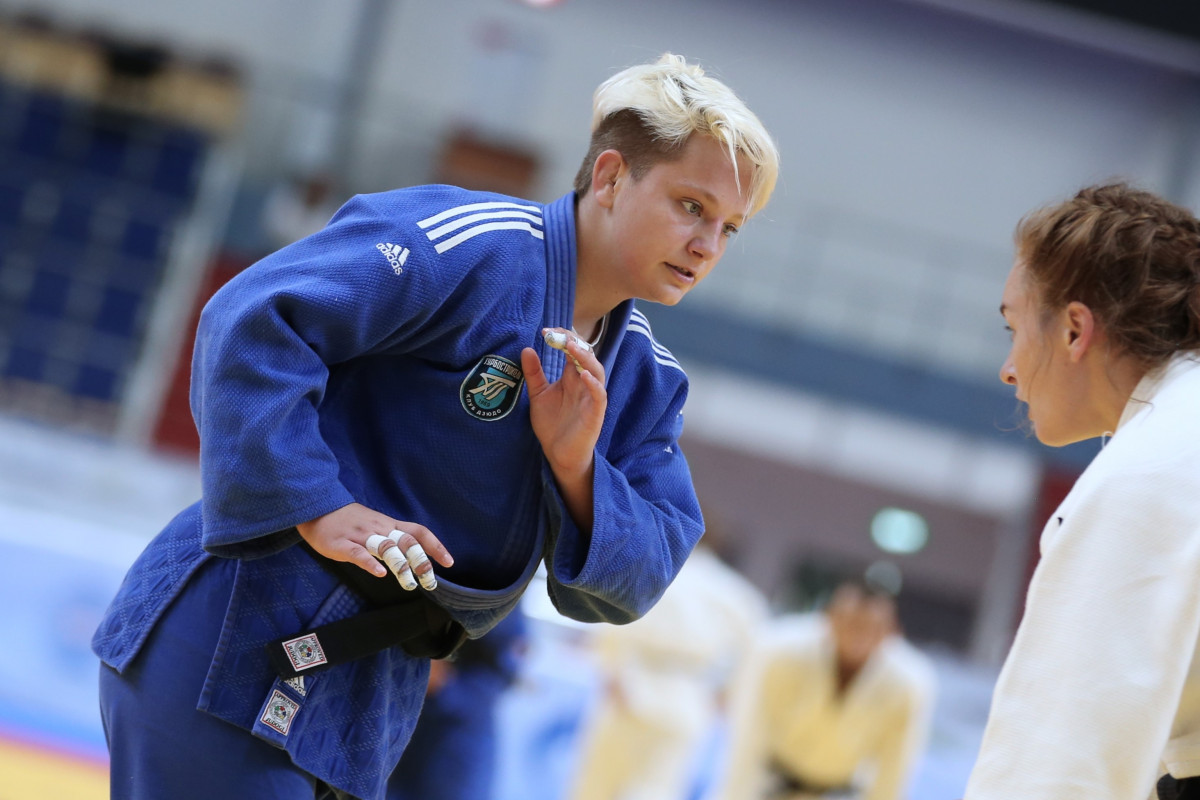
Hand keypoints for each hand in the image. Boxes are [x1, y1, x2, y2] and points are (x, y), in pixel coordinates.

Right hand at [297, 502, 453, 589]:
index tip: (449, 562)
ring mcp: (360, 536)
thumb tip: (413, 554)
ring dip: (400, 565)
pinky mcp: (341, 544)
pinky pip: (358, 554)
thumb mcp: (376, 524)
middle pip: (406, 542)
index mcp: (388, 524)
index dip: (435, 546)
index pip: (418, 532)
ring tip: (410, 583)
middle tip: (430, 581)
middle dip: (421, 561)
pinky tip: (380, 574)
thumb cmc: (349, 520)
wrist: (317, 508)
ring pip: (386, 548)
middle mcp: (379, 529)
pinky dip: (370, 564)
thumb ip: (392, 537)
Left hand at [522, 329, 606, 477]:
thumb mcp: (538, 395)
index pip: (573, 350)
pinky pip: (600, 395)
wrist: (558, 454)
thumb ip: (534, 373)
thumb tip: (526, 348)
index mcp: (572, 377)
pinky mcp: (595, 413)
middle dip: (574, 342)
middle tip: (557, 334)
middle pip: (586, 356)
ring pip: (597, 371)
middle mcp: (583, 383)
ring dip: (586, 357)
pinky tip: (584, 375)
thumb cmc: (552, 424)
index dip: (562, 338)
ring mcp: (591, 397)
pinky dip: (594, 384)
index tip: (545, 331)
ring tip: (572, 347)